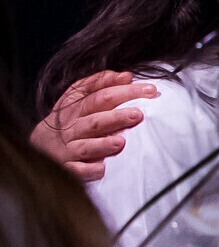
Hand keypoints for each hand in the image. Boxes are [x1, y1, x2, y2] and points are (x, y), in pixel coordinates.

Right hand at [32, 70, 156, 181]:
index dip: (123, 92)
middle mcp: (73, 129)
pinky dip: (88, 170)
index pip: (100, 97)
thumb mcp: (78, 98)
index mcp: (77, 110)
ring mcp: (69, 149)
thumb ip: (99, 84)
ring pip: (85, 147)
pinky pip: (77, 171)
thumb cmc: (69, 121)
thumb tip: (125, 76)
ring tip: (120, 143)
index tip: (150, 91)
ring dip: (102, 145)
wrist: (40, 147)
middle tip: (138, 114)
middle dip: (116, 117)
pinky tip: (101, 169)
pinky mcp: (67, 169)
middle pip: (95, 121)